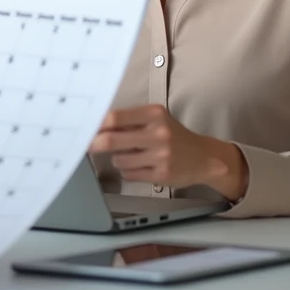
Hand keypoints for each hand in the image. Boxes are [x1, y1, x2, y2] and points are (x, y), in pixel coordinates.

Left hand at [91, 104, 248, 200]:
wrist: (205, 158)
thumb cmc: (174, 136)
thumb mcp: (156, 119)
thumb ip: (129, 121)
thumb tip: (95, 125)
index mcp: (154, 114)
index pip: (115, 117)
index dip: (96, 125)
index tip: (84, 128)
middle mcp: (159, 133)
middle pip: (112, 139)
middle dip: (95, 144)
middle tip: (88, 145)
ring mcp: (161, 155)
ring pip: (119, 160)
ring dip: (117, 159)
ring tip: (129, 156)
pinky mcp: (162, 175)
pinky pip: (129, 174)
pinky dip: (128, 171)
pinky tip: (139, 166)